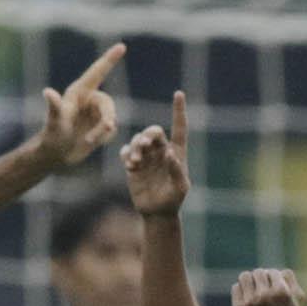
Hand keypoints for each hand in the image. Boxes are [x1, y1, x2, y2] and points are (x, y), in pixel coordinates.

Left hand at [34, 44, 126, 164]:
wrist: (55, 156)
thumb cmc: (51, 137)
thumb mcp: (54, 123)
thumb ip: (54, 108)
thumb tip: (48, 92)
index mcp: (79, 92)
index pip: (97, 72)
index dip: (110, 59)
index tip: (122, 46)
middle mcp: (88, 100)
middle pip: (108, 103)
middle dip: (107, 117)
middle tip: (105, 129)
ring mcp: (94, 114)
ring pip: (111, 118)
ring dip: (103, 131)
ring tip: (88, 141)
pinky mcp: (99, 127)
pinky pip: (111, 130)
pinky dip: (104, 138)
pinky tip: (90, 142)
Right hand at [119, 92, 190, 216]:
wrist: (157, 212)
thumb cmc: (173, 200)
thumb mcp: (180, 187)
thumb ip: (177, 170)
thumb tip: (170, 153)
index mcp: (177, 152)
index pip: (179, 127)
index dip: (179, 110)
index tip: (178, 94)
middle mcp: (161, 150)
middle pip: (153, 132)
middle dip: (147, 135)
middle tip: (144, 145)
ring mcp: (146, 156)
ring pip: (137, 140)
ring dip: (136, 148)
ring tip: (135, 163)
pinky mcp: (133, 164)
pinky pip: (126, 151)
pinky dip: (127, 155)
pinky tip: (131, 166)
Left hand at [231, 267, 306, 305]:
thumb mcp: (299, 301)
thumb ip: (291, 281)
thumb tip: (278, 271)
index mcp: (281, 292)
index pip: (272, 272)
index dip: (273, 279)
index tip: (273, 289)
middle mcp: (265, 296)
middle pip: (258, 272)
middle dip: (261, 280)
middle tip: (263, 291)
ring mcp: (250, 303)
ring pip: (244, 277)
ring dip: (249, 282)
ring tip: (253, 292)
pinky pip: (236, 288)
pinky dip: (241, 291)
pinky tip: (247, 300)